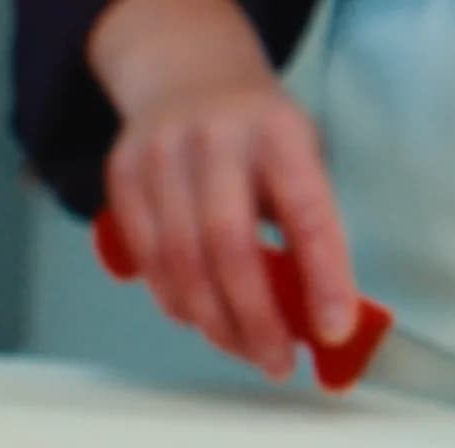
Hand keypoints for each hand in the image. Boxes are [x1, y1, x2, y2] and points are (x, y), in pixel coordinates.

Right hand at [92, 0, 356, 379]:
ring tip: (242, 348)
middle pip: (227, 248)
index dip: (322, 278)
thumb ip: (304, 227)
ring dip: (212, 320)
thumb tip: (313, 318)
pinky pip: (145, 258)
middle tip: (276, 364)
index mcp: (278, 132)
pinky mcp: (121, 176)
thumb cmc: (259, 134)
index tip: (333, 333)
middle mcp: (215, 139)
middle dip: (254, 319)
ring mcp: (159, 156)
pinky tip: (200, 317)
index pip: (305, 213)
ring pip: (179, 261)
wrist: (187, 76)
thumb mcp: (300, 159)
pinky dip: (174, 299)